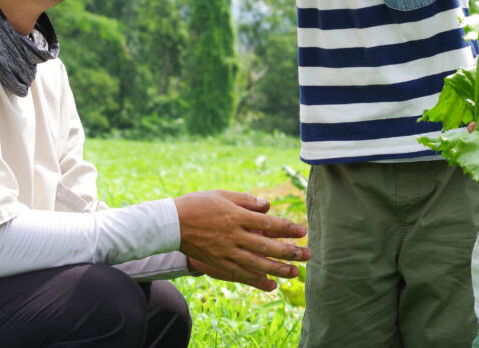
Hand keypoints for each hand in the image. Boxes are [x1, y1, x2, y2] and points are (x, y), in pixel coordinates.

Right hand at [173, 190, 309, 291]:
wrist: (171, 223)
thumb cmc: (197, 204)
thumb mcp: (223, 195)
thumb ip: (246, 200)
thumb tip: (267, 205)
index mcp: (236, 216)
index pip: (268, 223)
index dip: (287, 228)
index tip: (302, 232)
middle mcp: (234, 235)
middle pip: (266, 246)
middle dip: (289, 251)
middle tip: (307, 255)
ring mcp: (226, 251)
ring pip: (256, 263)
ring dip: (277, 269)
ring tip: (294, 273)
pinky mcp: (217, 262)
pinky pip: (240, 273)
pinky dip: (256, 279)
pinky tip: (269, 283)